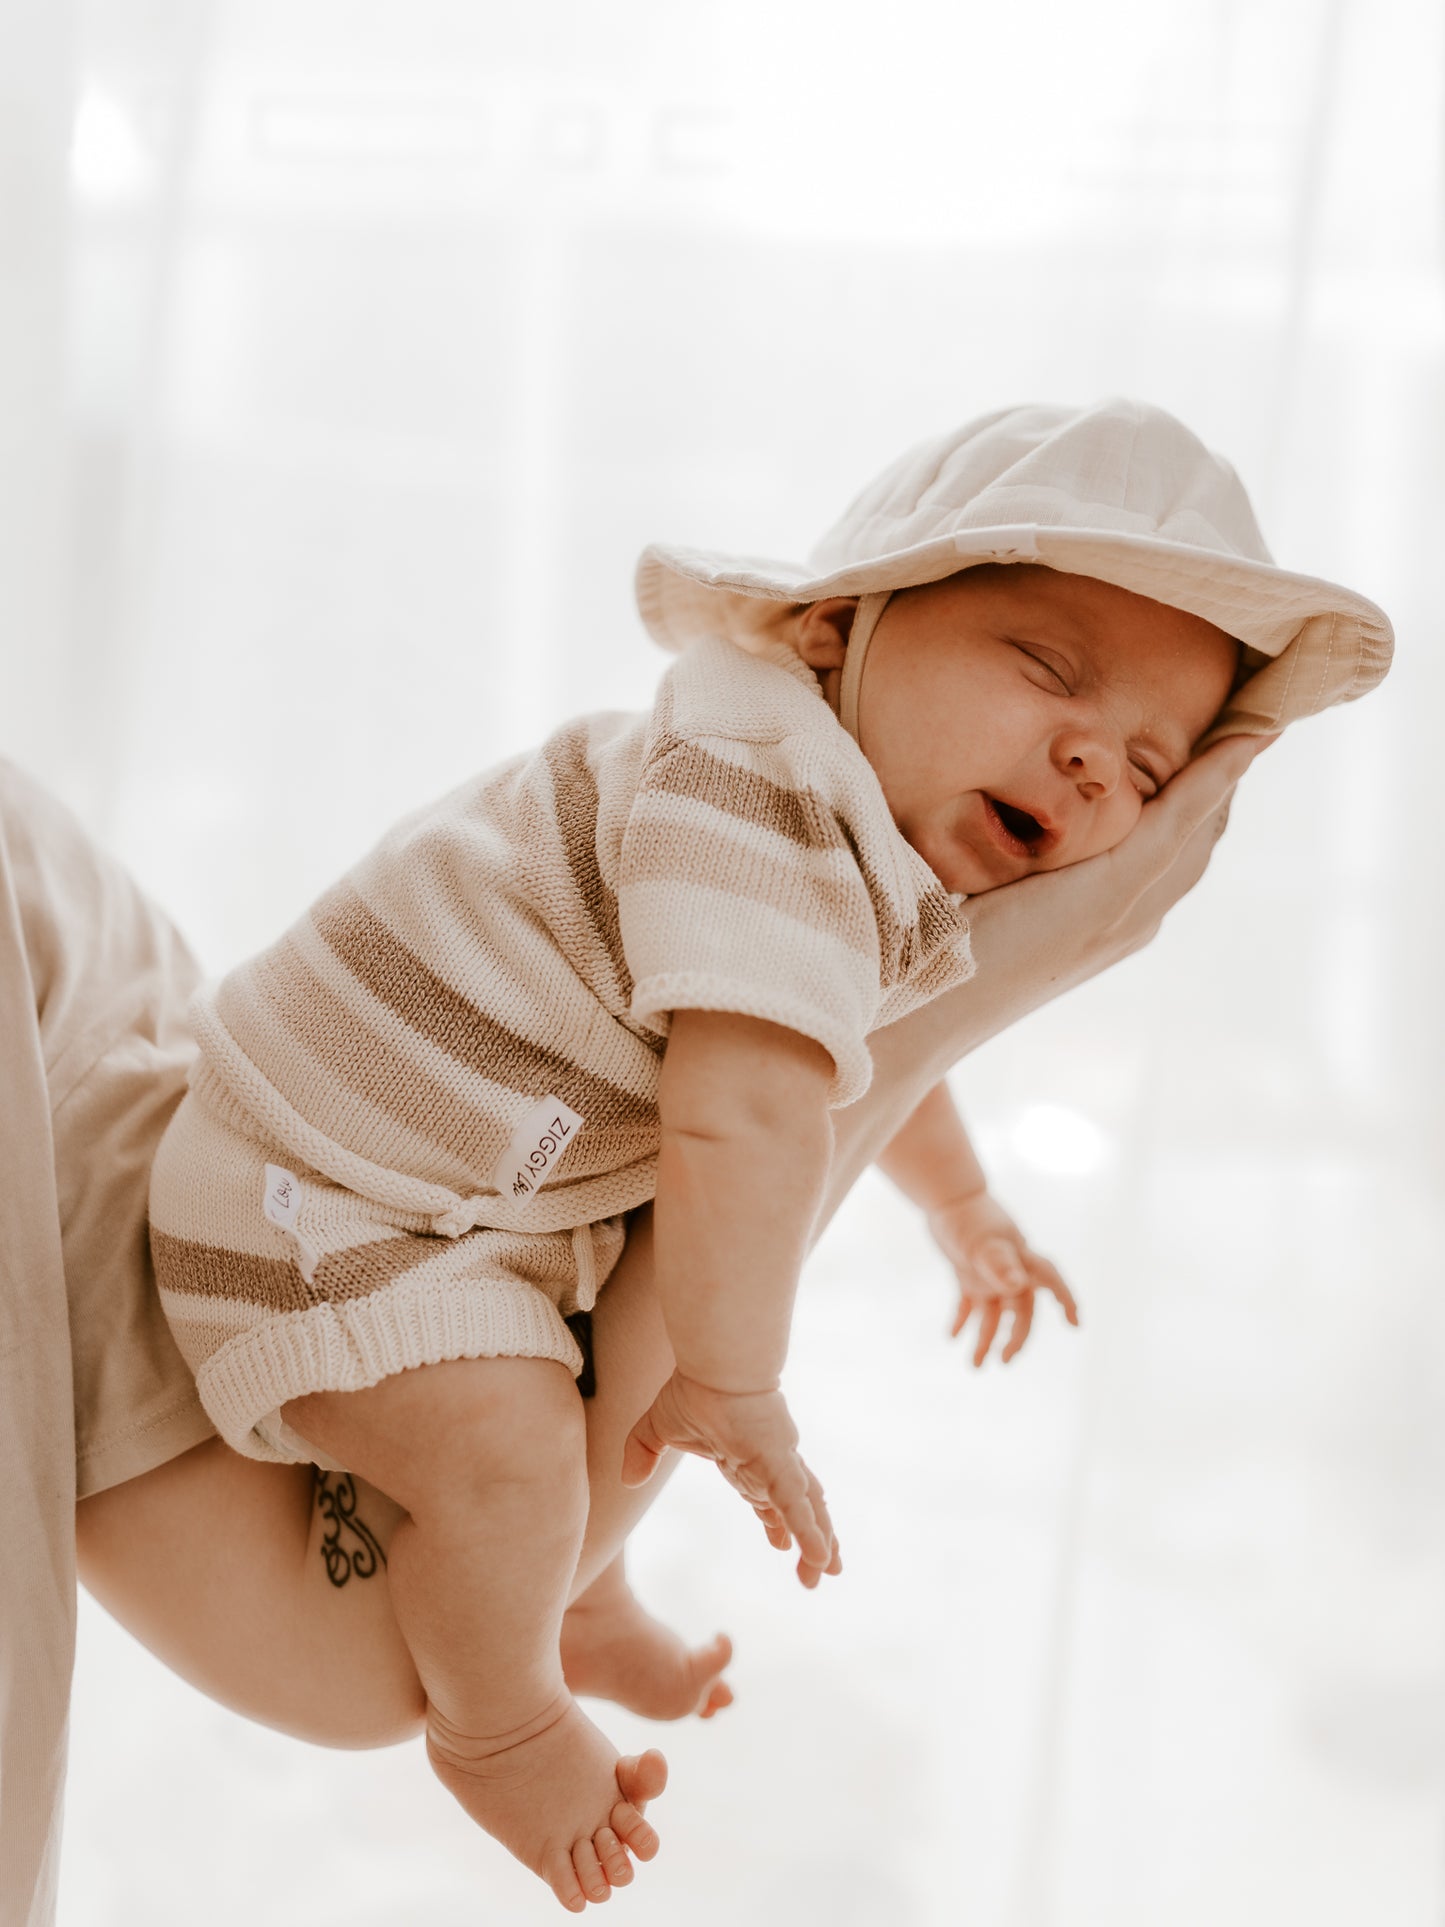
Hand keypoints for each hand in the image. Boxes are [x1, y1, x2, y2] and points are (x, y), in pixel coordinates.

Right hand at [622, 1372, 840, 1588]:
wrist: (710, 1364)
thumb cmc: (693, 1387)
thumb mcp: (658, 1427)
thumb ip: (643, 1453)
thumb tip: (628, 1481)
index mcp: (748, 1459)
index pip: (770, 1497)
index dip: (780, 1522)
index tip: (784, 1546)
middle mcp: (771, 1463)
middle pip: (798, 1507)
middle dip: (810, 1539)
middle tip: (818, 1574)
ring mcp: (779, 1462)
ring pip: (807, 1509)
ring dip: (820, 1542)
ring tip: (827, 1573)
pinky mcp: (779, 1463)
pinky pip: (797, 1504)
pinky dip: (810, 1531)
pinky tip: (822, 1557)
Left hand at [927, 1189, 1078, 1365]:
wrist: (944, 1197)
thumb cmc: (966, 1217)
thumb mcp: (980, 1242)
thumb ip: (999, 1264)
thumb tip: (1017, 1287)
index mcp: (1021, 1260)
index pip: (1050, 1281)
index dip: (1064, 1300)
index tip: (1074, 1323)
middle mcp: (1011, 1270)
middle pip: (1020, 1309)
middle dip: (1014, 1337)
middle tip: (1004, 1361)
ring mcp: (990, 1273)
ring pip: (993, 1313)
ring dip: (985, 1338)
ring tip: (975, 1367)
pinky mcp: (969, 1274)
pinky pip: (970, 1304)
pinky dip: (963, 1320)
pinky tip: (952, 1337)